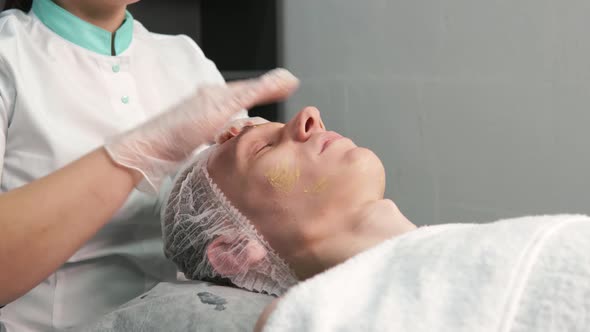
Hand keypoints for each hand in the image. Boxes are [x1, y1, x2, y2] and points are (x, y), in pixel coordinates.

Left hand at [104, 69, 298, 192]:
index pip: (251, 88)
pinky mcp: (194, 137)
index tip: (290, 92)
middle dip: (256, 117)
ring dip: (243, 131)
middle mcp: (209, 103)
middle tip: (270, 130)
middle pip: (242, 106)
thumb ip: (255, 92)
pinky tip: (231, 148)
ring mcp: (200, 121)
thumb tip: (286, 78)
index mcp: (216, 93)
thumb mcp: (224, 107)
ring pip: (232, 122)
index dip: (270, 91)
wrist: (148, 153)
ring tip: (253, 142)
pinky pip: (220, 135)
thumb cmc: (182, 130)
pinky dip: (230, 140)